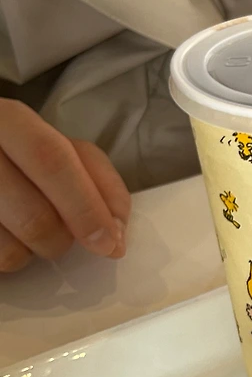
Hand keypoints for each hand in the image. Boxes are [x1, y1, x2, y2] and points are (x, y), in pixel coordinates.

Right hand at [0, 99, 129, 272]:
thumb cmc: (18, 154)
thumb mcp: (60, 148)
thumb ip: (97, 179)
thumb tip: (115, 232)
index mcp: (8, 119)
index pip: (52, 161)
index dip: (87, 207)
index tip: (111, 242)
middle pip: (35, 217)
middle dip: (65, 240)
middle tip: (68, 240)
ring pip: (11, 249)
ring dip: (33, 251)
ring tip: (26, 227)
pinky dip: (8, 258)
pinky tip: (4, 233)